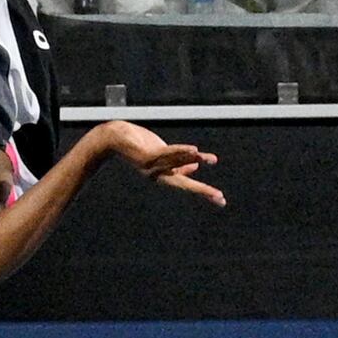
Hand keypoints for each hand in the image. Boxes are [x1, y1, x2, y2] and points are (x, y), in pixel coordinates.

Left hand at [94, 119, 225, 202]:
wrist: (116, 138)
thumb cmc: (140, 146)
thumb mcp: (162, 155)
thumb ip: (178, 162)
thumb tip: (195, 165)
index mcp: (164, 175)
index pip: (188, 185)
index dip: (204, 192)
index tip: (221, 200)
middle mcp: (159, 175)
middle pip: (185, 185)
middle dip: (202, 190)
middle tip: (219, 197)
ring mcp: (152, 167)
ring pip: (178, 164)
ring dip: (195, 161)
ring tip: (212, 159)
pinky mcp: (146, 156)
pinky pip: (167, 153)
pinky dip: (181, 152)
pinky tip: (194, 150)